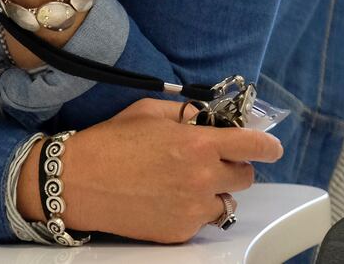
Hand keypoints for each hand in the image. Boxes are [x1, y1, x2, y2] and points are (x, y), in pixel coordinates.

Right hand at [21, 99, 284, 243]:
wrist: (76, 182)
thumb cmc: (108, 142)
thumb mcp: (145, 111)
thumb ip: (184, 112)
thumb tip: (209, 117)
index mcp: (197, 144)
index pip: (255, 146)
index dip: (266, 145)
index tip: (267, 147)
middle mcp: (203, 179)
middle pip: (246, 177)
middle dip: (231, 167)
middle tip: (204, 162)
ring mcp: (194, 209)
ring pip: (226, 202)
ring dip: (214, 192)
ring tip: (181, 184)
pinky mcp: (181, 231)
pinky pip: (201, 220)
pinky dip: (190, 210)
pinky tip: (163, 199)